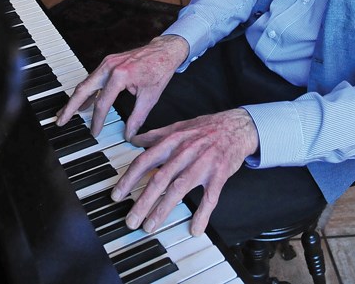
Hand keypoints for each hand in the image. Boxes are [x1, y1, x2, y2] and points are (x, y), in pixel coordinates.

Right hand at [55, 35, 188, 139]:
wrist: (164, 50)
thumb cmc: (159, 70)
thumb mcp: (150, 97)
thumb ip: (137, 118)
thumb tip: (128, 135)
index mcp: (120, 75)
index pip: (102, 103)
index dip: (97, 121)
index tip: (94, 132)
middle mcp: (109, 66)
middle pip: (83, 89)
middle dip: (70, 106)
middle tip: (60, 120)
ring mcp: (107, 62)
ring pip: (85, 83)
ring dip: (75, 99)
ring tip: (66, 113)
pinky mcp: (108, 62)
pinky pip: (93, 78)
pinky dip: (86, 91)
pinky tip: (84, 103)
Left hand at [111, 108, 259, 236]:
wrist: (237, 126)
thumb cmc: (206, 128)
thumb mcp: (178, 127)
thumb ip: (155, 135)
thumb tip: (134, 140)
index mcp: (172, 141)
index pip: (144, 161)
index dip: (129, 179)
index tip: (117, 195)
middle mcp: (184, 153)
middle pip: (158, 179)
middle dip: (142, 202)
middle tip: (131, 220)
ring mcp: (202, 164)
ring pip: (178, 189)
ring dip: (162, 210)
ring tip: (150, 226)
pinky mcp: (219, 175)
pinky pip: (209, 198)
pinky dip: (202, 214)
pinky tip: (195, 228)